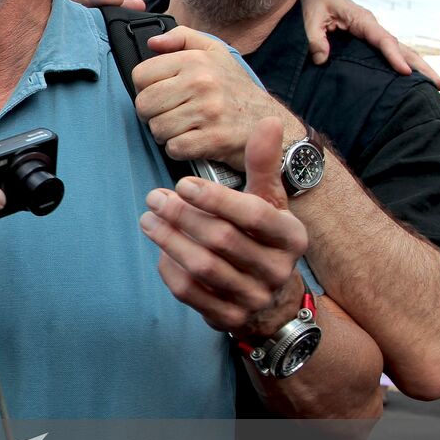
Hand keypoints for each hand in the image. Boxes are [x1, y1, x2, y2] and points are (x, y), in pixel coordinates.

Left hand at [132, 27, 293, 170]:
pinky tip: (193, 141)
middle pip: (144, 104)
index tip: (163, 94)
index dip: (147, 88)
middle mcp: (201, 83)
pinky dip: (179, 149)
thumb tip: (152, 43)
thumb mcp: (215, 52)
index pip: (140, 75)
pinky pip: (174, 148)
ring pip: (157, 128)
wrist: (271, 124)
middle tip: (170, 114)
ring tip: (184, 127)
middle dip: (153, 114)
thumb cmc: (236, 90)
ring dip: (166, 133)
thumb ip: (182, 38)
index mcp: (196, 60)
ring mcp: (208, 112)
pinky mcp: (213, 139)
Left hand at [139, 116, 309, 338]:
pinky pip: (191, 293)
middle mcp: (278, 270)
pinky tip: (161, 252)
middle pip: (221, 240)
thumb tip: (267, 121)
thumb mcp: (269, 201)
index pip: (253, 214)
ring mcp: (255, 297)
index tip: (182, 184)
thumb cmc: (263, 236)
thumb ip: (263, 164)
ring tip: (148, 220)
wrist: (274, 300)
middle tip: (154, 198)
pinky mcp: (230, 318)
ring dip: (169, 240)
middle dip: (182, 216)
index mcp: (291, 237)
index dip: (215, 198)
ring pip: (203, 267)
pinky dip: (171, 270)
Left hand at [301, 0, 439, 90]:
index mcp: (362, 20)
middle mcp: (374, 27)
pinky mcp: (371, 40)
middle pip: (403, 48)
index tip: (406, 72)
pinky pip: (392, 53)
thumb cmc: (316, 3)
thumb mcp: (310, 18)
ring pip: (402, 51)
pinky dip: (405, 65)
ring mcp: (375, 34)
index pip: (383, 40)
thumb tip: (321, 59)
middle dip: (422, 66)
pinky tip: (415, 81)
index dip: (394, 56)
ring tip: (439, 86)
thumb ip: (315, 38)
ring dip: (420, 68)